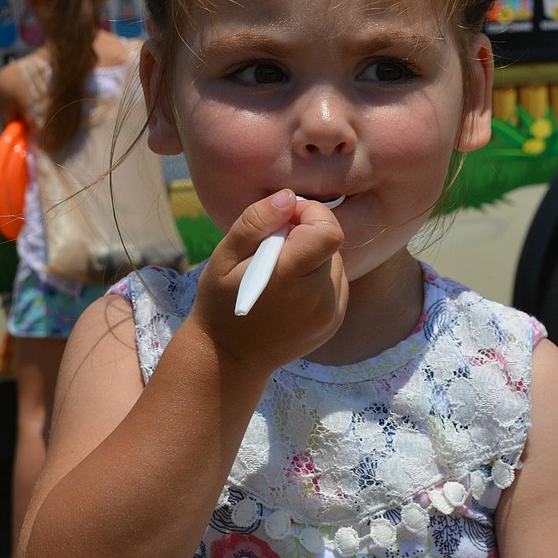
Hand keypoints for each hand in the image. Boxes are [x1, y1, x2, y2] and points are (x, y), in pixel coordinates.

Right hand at [194, 190, 347, 371]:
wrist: (230, 359)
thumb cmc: (220, 303)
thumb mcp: (224, 258)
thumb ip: (255, 223)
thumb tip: (289, 198)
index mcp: (288, 279)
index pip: (328, 231)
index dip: (310, 215)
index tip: (285, 220)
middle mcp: (317, 299)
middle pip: (330, 244)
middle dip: (306, 236)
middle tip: (274, 250)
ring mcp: (329, 314)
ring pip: (335, 262)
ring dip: (312, 257)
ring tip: (281, 274)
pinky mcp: (335, 321)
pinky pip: (336, 283)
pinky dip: (318, 278)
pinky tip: (291, 290)